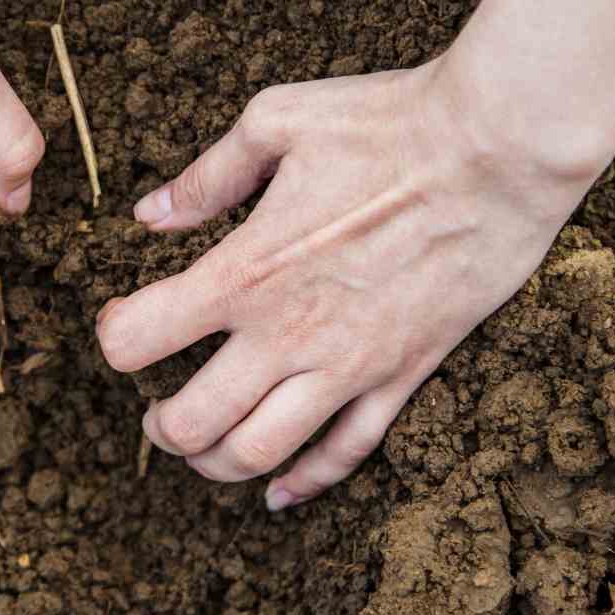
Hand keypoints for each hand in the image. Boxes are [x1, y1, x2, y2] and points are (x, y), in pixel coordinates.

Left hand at [96, 58, 603, 508]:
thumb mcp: (277, 121)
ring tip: (204, 447)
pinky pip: (347, 454)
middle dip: (160, 427)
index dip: (114, 335)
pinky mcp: (403, 374)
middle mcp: (288, 333)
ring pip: (260, 454)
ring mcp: (348, 364)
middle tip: (157, 413)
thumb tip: (150, 213)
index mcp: (245, 271)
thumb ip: (207, 176)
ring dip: (216, 463)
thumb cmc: (388, 123)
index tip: (123, 324)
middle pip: (192, 423)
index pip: (138, 338)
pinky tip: (279, 493)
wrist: (500, 148)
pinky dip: (305, 483)